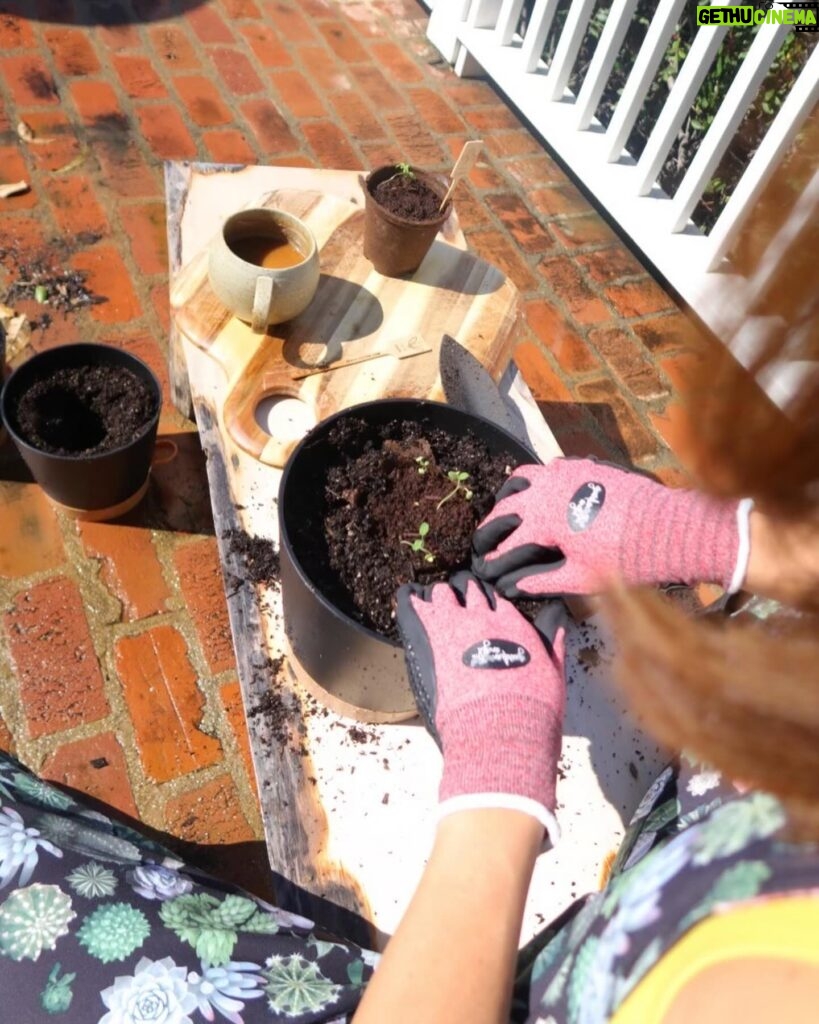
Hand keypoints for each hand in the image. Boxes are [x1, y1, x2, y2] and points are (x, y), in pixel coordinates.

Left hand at [395, 571, 564, 838]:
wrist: (503, 728)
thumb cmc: (531, 710)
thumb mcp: (553, 676)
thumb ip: (553, 646)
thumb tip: (557, 625)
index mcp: (516, 627)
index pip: (500, 602)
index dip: (491, 603)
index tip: (486, 607)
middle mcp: (487, 619)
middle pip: (472, 592)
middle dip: (465, 593)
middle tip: (458, 597)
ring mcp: (459, 625)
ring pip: (445, 593)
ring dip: (441, 595)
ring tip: (436, 599)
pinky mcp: (435, 638)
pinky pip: (419, 607)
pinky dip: (413, 600)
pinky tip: (409, 598)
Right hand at [472, 457, 748, 597]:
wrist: (666, 528)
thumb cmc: (623, 559)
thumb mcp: (580, 577)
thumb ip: (542, 580)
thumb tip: (514, 587)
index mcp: (543, 520)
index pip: (508, 540)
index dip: (494, 556)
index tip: (485, 566)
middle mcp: (547, 490)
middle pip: (507, 505)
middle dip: (493, 525)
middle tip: (486, 539)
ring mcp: (565, 473)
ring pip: (522, 477)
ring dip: (511, 495)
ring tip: (508, 510)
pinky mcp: (583, 465)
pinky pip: (549, 468)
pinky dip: (539, 481)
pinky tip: (543, 494)